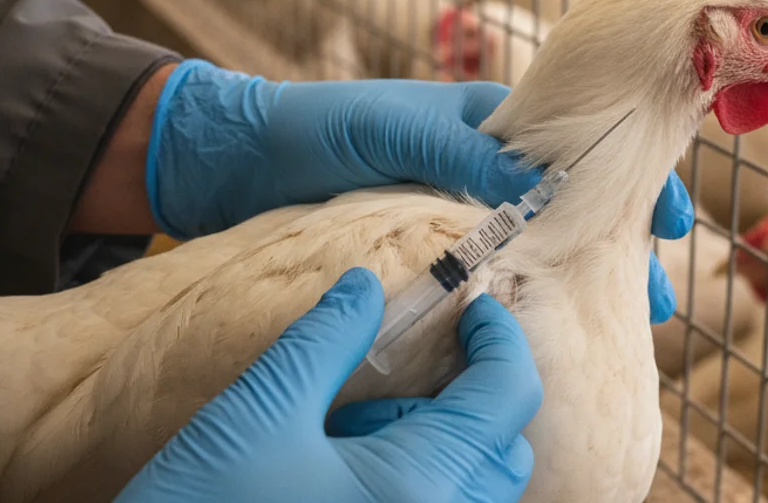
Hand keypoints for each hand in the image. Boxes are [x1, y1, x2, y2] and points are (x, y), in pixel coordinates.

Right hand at [115, 268, 541, 502]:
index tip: (476, 309)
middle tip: (382, 382)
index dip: (499, 339)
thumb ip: (325, 340)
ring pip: (468, 486)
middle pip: (497, 448)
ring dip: (428, 445)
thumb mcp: (260, 412)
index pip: (507, 395)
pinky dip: (412, 479)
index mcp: (422, 485)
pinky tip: (338, 473)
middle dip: (458, 402)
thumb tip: (364, 285)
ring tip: (340, 437)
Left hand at [147, 60, 691, 322]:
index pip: (580, 149)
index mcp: (486, 125)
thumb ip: (457, 147)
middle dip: (619, 252)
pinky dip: (526, 306)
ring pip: (539, 254)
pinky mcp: (428, 258)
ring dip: (583, 288)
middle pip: (572, 212)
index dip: (631, 183)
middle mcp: (482, 172)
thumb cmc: (317, 127)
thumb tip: (536, 183)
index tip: (671, 222)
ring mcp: (458, 218)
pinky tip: (548, 336)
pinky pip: (490, 282)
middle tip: (657, 302)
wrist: (236, 165)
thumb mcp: (389, 124)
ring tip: (624, 333)